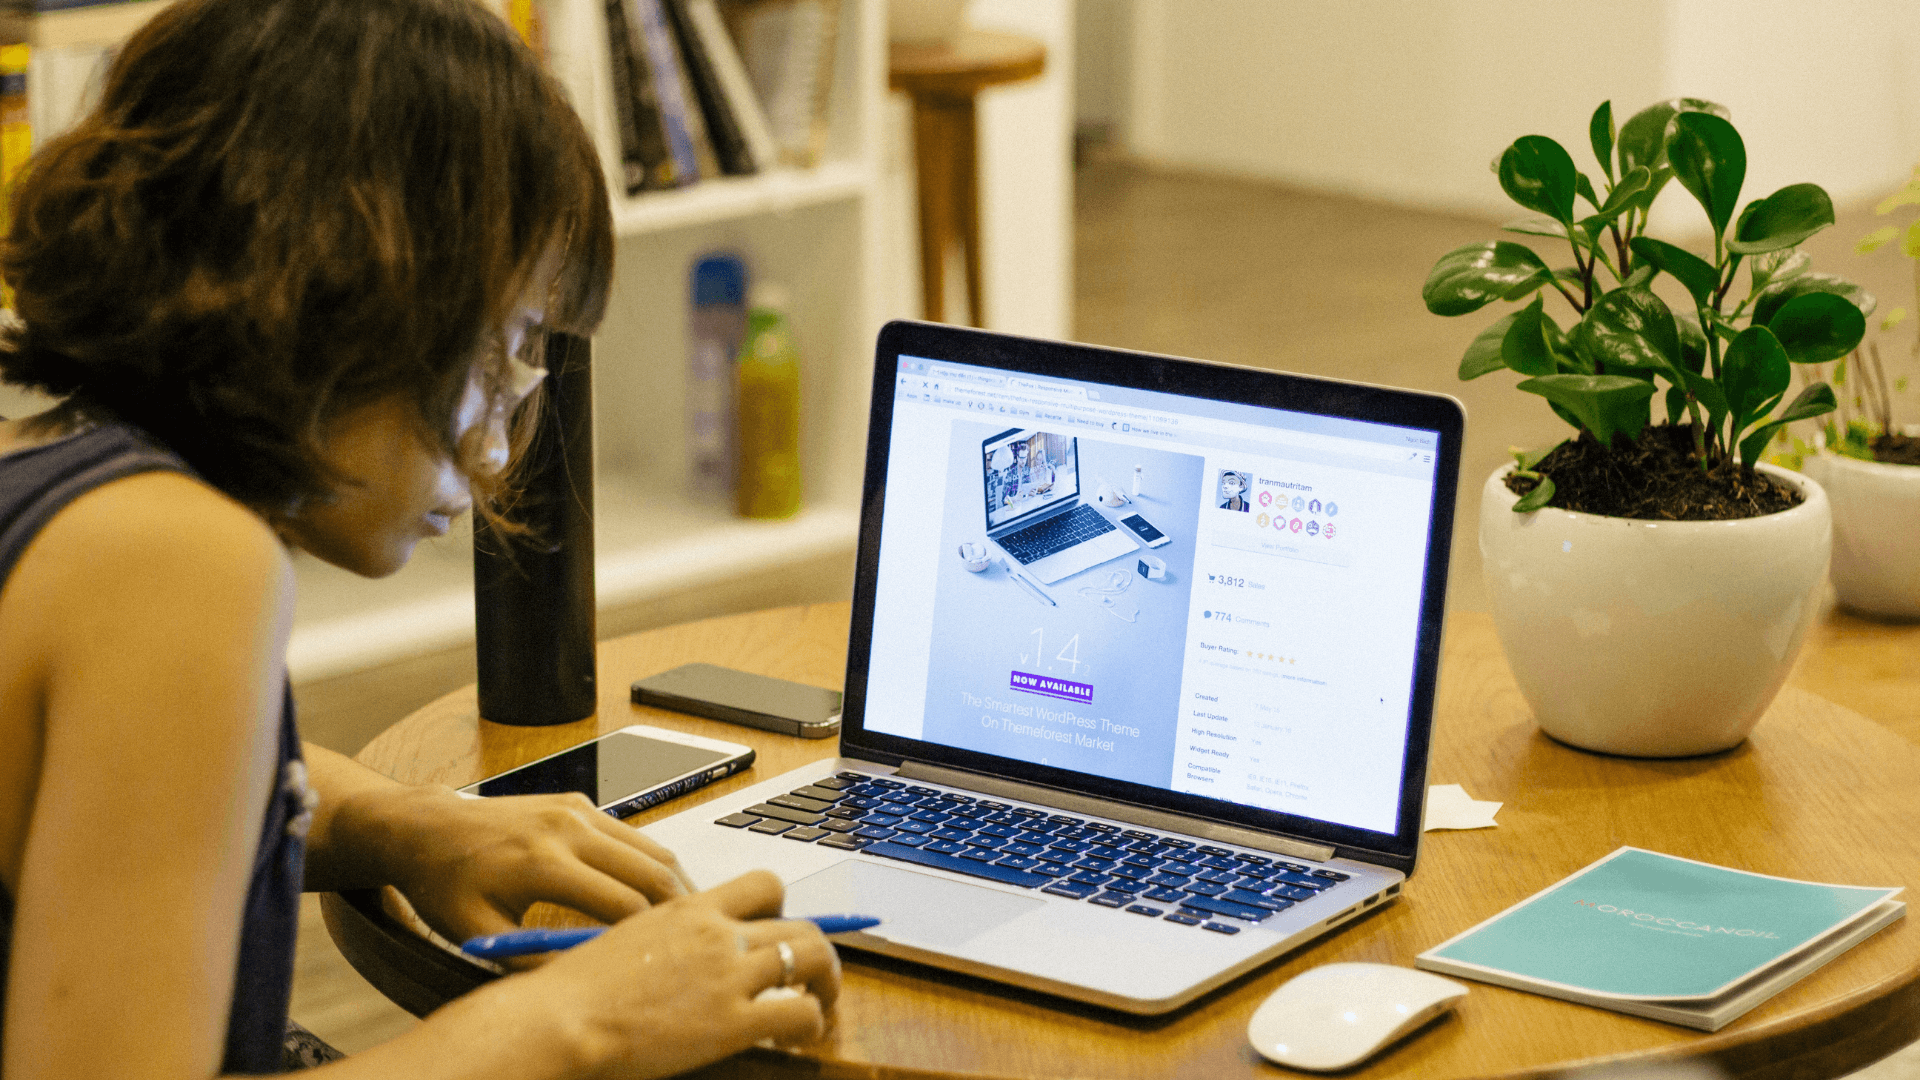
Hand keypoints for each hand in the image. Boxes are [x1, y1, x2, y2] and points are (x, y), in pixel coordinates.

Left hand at [341, 786, 696, 945]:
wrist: (429, 828)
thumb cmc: (448, 883)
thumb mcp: (480, 933)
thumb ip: (533, 958)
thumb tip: (584, 979)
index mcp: (542, 862)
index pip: (622, 904)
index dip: (648, 937)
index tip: (662, 961)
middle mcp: (567, 828)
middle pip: (651, 871)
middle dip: (679, 909)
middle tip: (696, 939)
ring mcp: (577, 809)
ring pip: (652, 848)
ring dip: (673, 883)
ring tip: (684, 918)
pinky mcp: (579, 802)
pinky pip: (632, 835)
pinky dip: (651, 863)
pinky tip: (652, 890)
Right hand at [520, 871, 840, 1078]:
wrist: (559, 1019)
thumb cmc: (574, 989)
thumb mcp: (625, 939)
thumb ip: (665, 937)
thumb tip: (682, 955)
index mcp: (690, 909)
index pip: (763, 885)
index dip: (783, 909)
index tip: (780, 932)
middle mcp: (717, 933)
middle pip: (799, 923)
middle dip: (817, 951)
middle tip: (812, 978)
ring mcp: (728, 974)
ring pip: (813, 957)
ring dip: (827, 983)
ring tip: (819, 1006)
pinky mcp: (732, 1021)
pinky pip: (801, 1012)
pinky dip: (811, 1023)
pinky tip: (795, 1039)